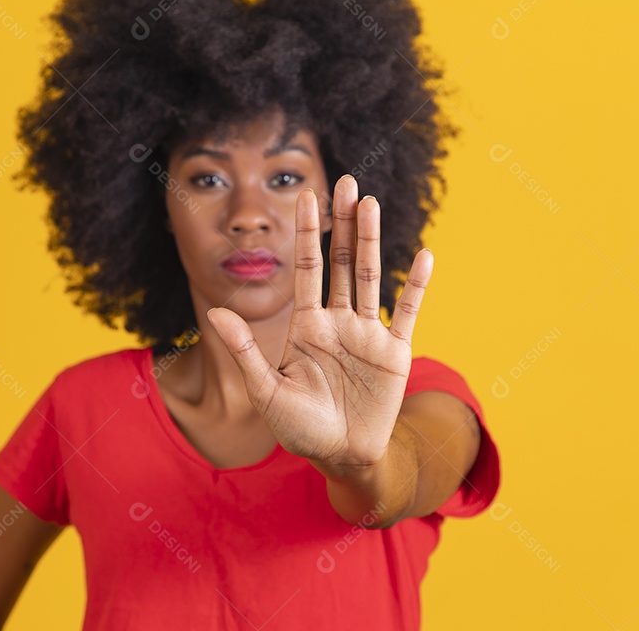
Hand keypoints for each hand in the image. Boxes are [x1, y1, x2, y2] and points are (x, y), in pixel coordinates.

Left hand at [205, 174, 433, 471]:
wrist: (340, 457)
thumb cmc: (299, 428)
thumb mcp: (266, 391)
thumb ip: (245, 352)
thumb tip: (214, 314)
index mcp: (306, 326)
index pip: (307, 268)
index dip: (308, 232)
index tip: (306, 195)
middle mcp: (338, 321)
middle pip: (340, 261)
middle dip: (342, 223)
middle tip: (346, 181)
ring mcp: (367, 333)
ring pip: (369, 277)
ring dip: (371, 241)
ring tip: (371, 203)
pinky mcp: (395, 352)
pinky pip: (407, 312)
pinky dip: (415, 285)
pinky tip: (424, 255)